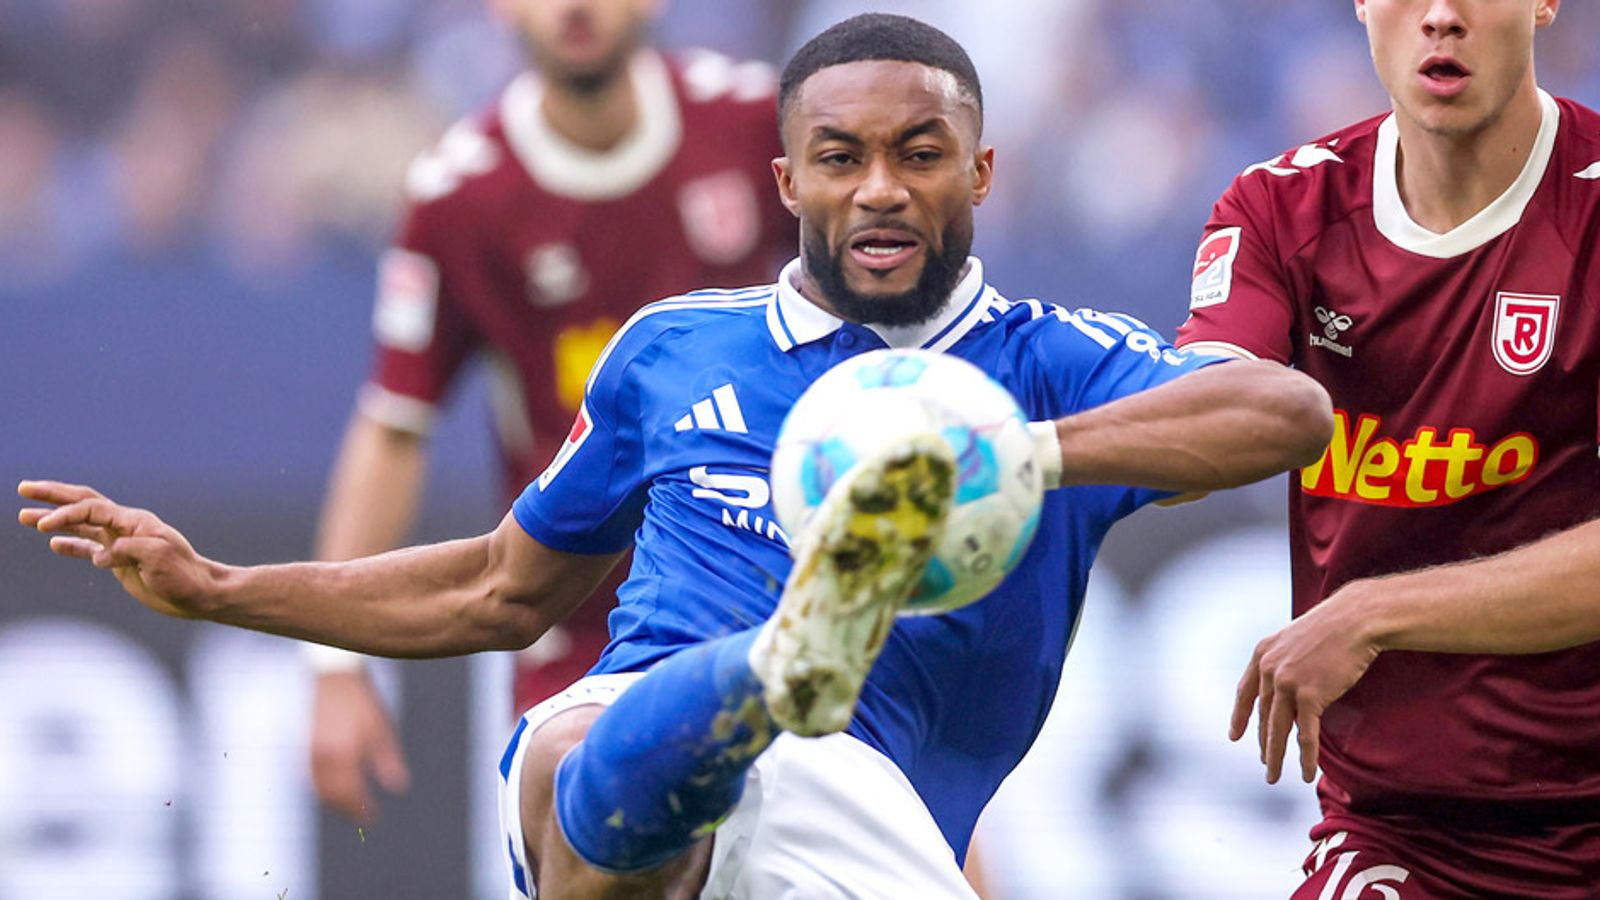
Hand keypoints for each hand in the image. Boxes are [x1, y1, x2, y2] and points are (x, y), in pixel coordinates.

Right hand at [18, 480, 219, 618]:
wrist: (198, 593)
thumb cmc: (183, 574)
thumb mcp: (158, 558)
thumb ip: (127, 550)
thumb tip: (99, 556)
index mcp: (134, 521)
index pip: (91, 509)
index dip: (65, 514)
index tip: (43, 526)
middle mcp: (124, 527)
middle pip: (82, 504)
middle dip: (52, 496)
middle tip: (24, 488)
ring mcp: (120, 543)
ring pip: (81, 525)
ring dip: (53, 520)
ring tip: (24, 516)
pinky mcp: (120, 561)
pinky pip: (90, 548)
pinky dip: (71, 545)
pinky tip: (54, 544)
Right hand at [310, 669, 411, 824]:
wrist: (333, 674)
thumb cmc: (361, 700)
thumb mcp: (381, 727)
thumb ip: (388, 759)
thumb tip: (399, 787)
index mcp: (343, 754)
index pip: (351, 793)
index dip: (362, 809)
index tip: (373, 820)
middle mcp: (323, 757)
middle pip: (332, 795)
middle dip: (346, 809)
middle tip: (360, 818)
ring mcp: (309, 751)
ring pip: (318, 787)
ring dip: (332, 801)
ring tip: (347, 808)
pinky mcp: (303, 744)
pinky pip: (309, 776)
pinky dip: (319, 787)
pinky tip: (330, 788)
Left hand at [1230, 588, 1380, 783]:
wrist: (1355, 620)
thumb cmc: (1332, 628)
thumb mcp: (1295, 640)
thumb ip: (1285, 661)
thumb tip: (1285, 684)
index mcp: (1262, 654)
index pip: (1245, 692)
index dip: (1239, 716)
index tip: (1234, 736)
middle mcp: (1268, 670)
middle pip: (1262, 716)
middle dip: (1264, 743)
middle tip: (1265, 763)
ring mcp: (1286, 683)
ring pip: (1278, 730)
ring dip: (1276, 757)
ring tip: (1274, 776)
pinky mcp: (1309, 696)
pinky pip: (1305, 734)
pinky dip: (1305, 756)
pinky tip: (1305, 772)